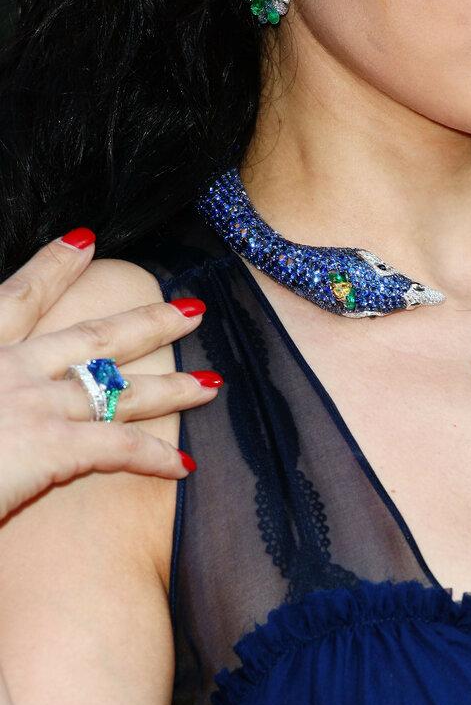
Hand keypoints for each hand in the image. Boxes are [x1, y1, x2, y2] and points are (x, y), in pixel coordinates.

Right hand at [0, 228, 221, 522]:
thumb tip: (5, 371)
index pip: (18, 295)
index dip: (53, 265)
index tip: (86, 238)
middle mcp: (9, 367)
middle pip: (95, 335)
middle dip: (149, 320)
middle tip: (193, 308)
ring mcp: (33, 405)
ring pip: (121, 389)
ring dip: (174, 386)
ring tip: (215, 384)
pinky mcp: (49, 446)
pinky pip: (118, 448)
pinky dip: (153, 457)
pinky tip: (184, 466)